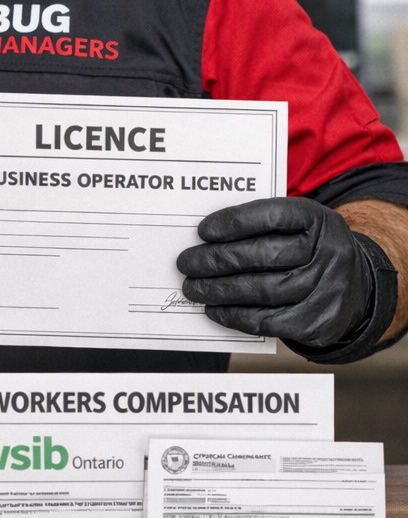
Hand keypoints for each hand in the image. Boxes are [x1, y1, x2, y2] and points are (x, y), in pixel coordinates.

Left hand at [176, 197, 372, 347]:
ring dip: (220, 291)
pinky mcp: (320, 322)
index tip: (202, 231)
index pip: (272, 216)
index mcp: (317, 220)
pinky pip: (271, 321)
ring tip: (193, 288)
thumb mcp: (294, 224)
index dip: (234, 222)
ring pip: (264, 291)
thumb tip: (205, 238)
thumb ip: (259, 224)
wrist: (353, 285)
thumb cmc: (305, 246)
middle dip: (217, 260)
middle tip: (185, 264)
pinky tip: (214, 310)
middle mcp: (328, 253)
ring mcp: (328, 290)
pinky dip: (236, 316)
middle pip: (264, 256)